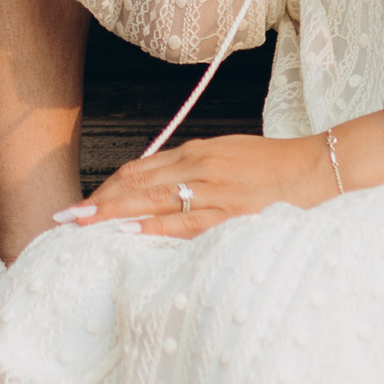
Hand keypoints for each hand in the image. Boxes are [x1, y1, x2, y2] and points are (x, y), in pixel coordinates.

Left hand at [58, 129, 338, 236]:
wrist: (317, 169)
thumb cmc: (273, 165)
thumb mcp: (226, 154)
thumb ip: (192, 168)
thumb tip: (158, 185)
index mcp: (197, 152)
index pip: (139, 170)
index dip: (108, 188)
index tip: (84, 205)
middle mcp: (198, 167)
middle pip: (137, 184)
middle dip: (99, 202)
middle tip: (66, 217)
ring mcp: (212, 191)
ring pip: (152, 201)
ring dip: (114, 214)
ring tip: (83, 226)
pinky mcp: (229, 214)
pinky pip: (183, 221)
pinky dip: (153, 226)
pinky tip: (127, 231)